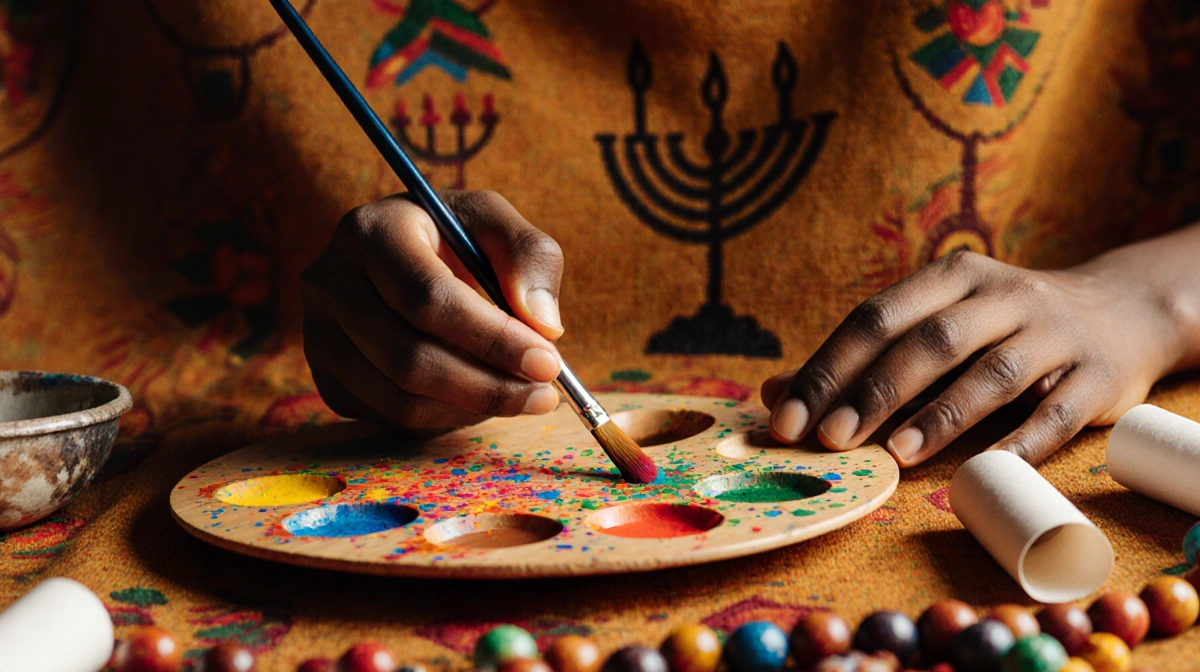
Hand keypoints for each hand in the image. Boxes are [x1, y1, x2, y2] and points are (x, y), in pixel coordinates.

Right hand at [301, 190, 563, 433]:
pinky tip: (478, 396)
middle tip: (544, 394)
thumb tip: (544, 325)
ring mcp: (318, 335)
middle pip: (408, 358)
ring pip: (399, 399)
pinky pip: (390, 418)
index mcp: (370, 231)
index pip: (426, 298)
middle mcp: (329, 283)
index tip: (548, 362)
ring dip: (472, 408)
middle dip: (488, 386)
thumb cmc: (455, 236)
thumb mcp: (495, 224)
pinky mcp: (328, 377)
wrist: (404, 255)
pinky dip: (445, 418)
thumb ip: (531, 259)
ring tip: (521, 396)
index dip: (491, 338)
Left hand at [761, 250, 1193, 466]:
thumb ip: (861, 360)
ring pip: (993, 374)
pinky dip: (1019, 445)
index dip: (828, 368)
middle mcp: (1004, 296)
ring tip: (895, 454)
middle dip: (873, 391)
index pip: (876, 318)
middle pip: (929, 341)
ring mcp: (1054, 335)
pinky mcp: (1096, 378)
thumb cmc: (1001, 327)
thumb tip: (775, 395)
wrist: (1122, 312)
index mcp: (953, 277)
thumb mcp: (935, 323)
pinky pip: (1055, 415)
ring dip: (941, 416)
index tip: (787, 418)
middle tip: (830, 439)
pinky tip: (983, 471)